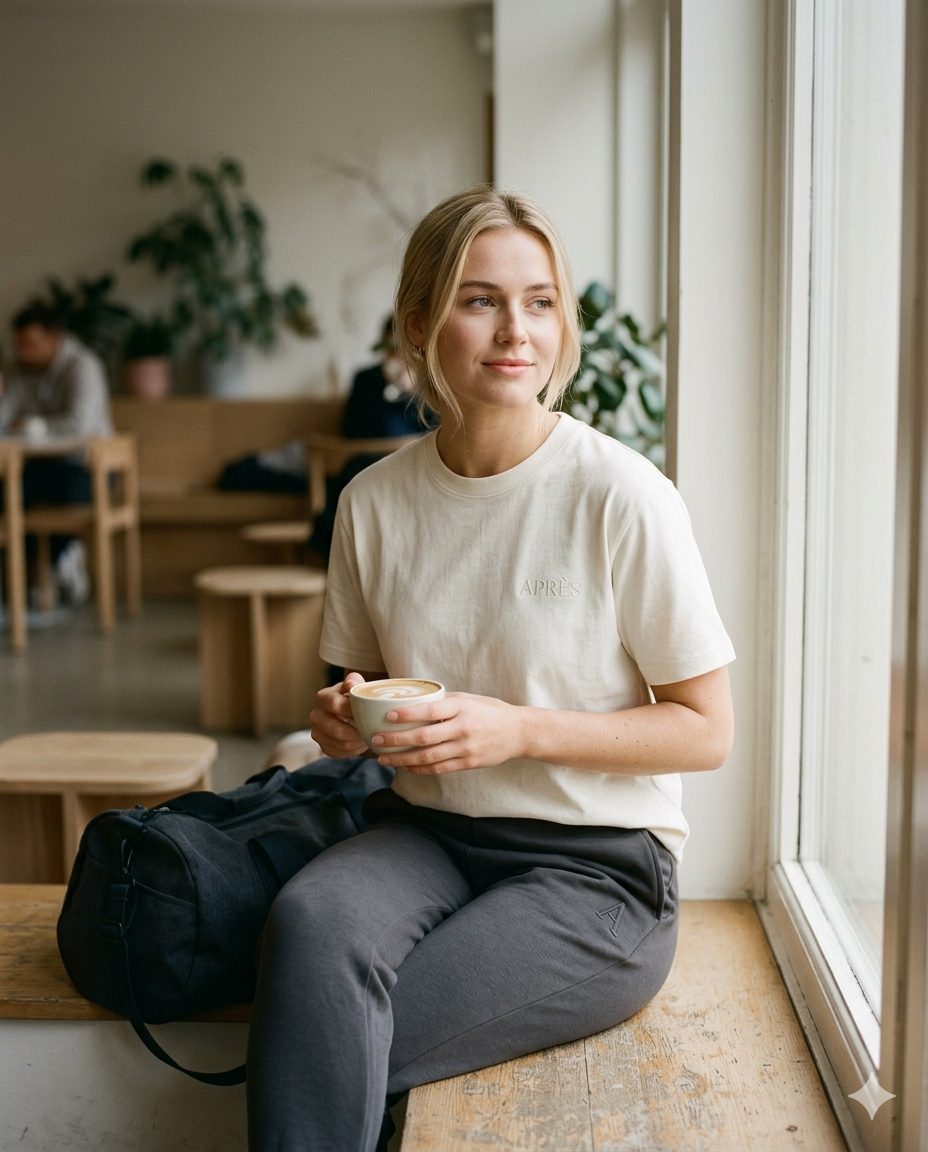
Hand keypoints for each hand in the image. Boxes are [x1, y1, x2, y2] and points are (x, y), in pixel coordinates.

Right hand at [308, 673, 369, 757]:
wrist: (350, 713)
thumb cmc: (355, 697)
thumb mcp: (356, 686)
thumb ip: (354, 681)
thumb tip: (351, 683)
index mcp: (322, 697)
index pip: (334, 704)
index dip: (352, 710)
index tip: (368, 713)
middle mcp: (315, 715)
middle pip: (336, 730)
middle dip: (357, 731)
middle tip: (373, 730)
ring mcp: (317, 733)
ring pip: (340, 744)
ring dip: (358, 742)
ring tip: (370, 736)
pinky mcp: (323, 747)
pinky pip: (340, 753)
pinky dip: (354, 750)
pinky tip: (361, 742)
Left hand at [371, 692, 525, 774]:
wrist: (518, 732)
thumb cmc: (490, 711)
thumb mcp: (468, 698)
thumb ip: (443, 702)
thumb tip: (413, 701)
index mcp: (461, 708)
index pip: (429, 712)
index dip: (406, 715)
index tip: (387, 716)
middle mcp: (462, 728)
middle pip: (423, 738)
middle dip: (396, 741)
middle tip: (375, 740)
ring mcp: (465, 748)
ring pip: (427, 757)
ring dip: (402, 759)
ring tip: (383, 758)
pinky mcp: (468, 764)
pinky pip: (438, 769)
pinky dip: (419, 769)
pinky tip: (404, 767)